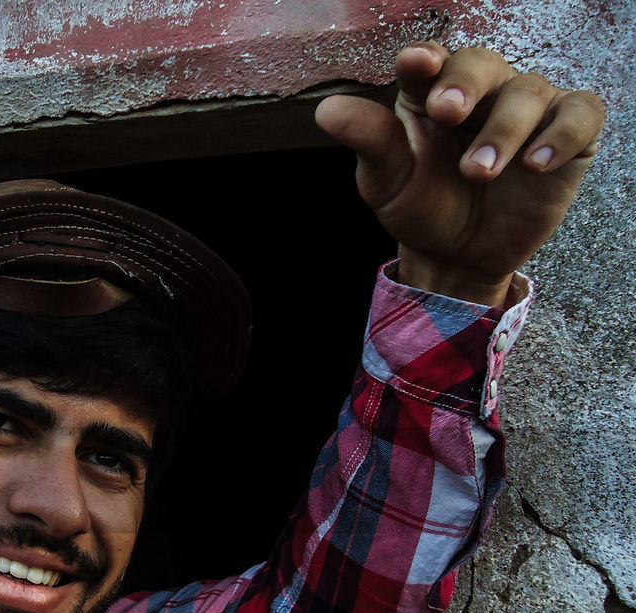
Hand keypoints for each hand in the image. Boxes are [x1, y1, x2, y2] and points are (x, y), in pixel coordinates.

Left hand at [315, 43, 604, 304]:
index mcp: (431, 94)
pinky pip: (581, 114)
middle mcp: (482, 91)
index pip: (430, 63)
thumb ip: (367, 142)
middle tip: (448, 111)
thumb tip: (328, 110)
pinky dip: (561, 134)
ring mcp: (527, 109)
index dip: (426, 60)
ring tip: (479, 172)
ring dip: (504, 130)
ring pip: (529, 91)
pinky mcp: (568, 133)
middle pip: (482, 63)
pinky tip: (535, 164)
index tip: (417, 63)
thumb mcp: (386, 181)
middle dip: (466, 83)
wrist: (457, 256)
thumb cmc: (420, 207)